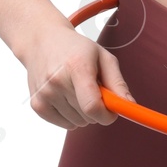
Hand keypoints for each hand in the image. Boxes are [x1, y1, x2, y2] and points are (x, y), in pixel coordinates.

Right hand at [21, 25, 136, 127]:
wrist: (42, 41)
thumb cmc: (76, 49)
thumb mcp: (103, 57)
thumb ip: (118, 83)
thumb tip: (130, 106)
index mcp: (77, 67)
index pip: (92, 106)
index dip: (107, 116)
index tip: (113, 113)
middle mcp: (57, 81)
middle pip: (87, 116)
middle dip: (98, 110)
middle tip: (94, 90)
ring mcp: (44, 94)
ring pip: (77, 123)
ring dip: (83, 113)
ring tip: (77, 89)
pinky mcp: (36, 104)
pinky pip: (64, 124)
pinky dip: (70, 116)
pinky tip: (66, 96)